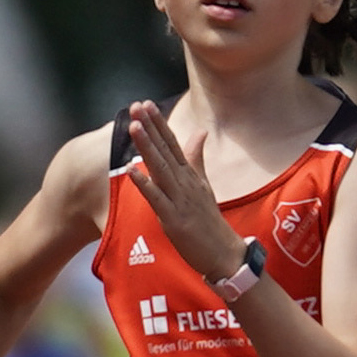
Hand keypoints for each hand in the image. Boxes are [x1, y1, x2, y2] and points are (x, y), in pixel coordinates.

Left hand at [126, 101, 244, 282]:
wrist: (224, 253)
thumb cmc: (209, 221)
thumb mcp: (203, 184)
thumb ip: (196, 158)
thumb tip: (200, 132)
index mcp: (189, 174)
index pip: (172, 143)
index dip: (159, 124)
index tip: (146, 104)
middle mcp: (185, 183)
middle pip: (165, 150)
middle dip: (150, 127)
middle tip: (137, 106)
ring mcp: (179, 200)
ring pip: (160, 169)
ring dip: (147, 147)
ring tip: (134, 127)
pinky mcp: (174, 219)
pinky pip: (157, 199)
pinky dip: (145, 184)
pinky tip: (132, 170)